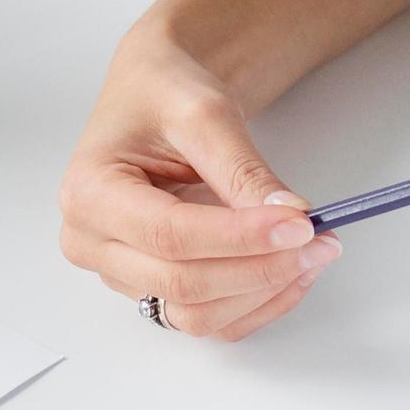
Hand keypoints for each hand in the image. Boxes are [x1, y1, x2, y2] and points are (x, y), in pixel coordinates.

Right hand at [58, 27, 336, 337]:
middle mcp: (92, 242)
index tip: (300, 225)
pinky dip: (254, 302)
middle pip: (183, 283)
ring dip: (261, 292)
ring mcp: (120, 271)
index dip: (240, 238)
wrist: (157, 94)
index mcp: (89, 192)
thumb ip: (243, 170)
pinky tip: (290, 271)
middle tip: (321, 240)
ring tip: (312, 254)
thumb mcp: (204, 113)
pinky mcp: (151, 285)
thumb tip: (290, 217)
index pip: (170, 235)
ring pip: (196, 314)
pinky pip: (206, 317)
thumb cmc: (164, 92)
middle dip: (260, 268)